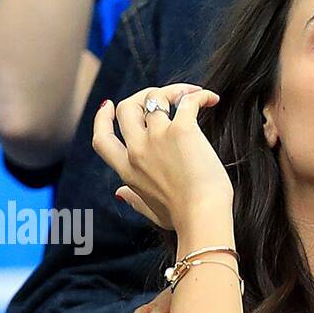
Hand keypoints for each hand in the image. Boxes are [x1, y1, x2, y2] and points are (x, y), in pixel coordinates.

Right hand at [92, 84, 231, 230]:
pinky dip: (199, 95)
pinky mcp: (182, 131)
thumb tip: (120, 194)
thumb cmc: (183, 220)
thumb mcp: (152, 212)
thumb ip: (135, 200)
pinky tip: (211, 99)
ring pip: (156, 98)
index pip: (102, 139)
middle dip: (142, 96)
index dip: (102, 118)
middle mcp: (137, 150)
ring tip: (191, 95)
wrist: (202, 218)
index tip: (108, 105)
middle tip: (163, 96)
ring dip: (174, 92)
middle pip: (127, 108)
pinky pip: (186, 101)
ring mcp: (158, 138)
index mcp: (127, 171)